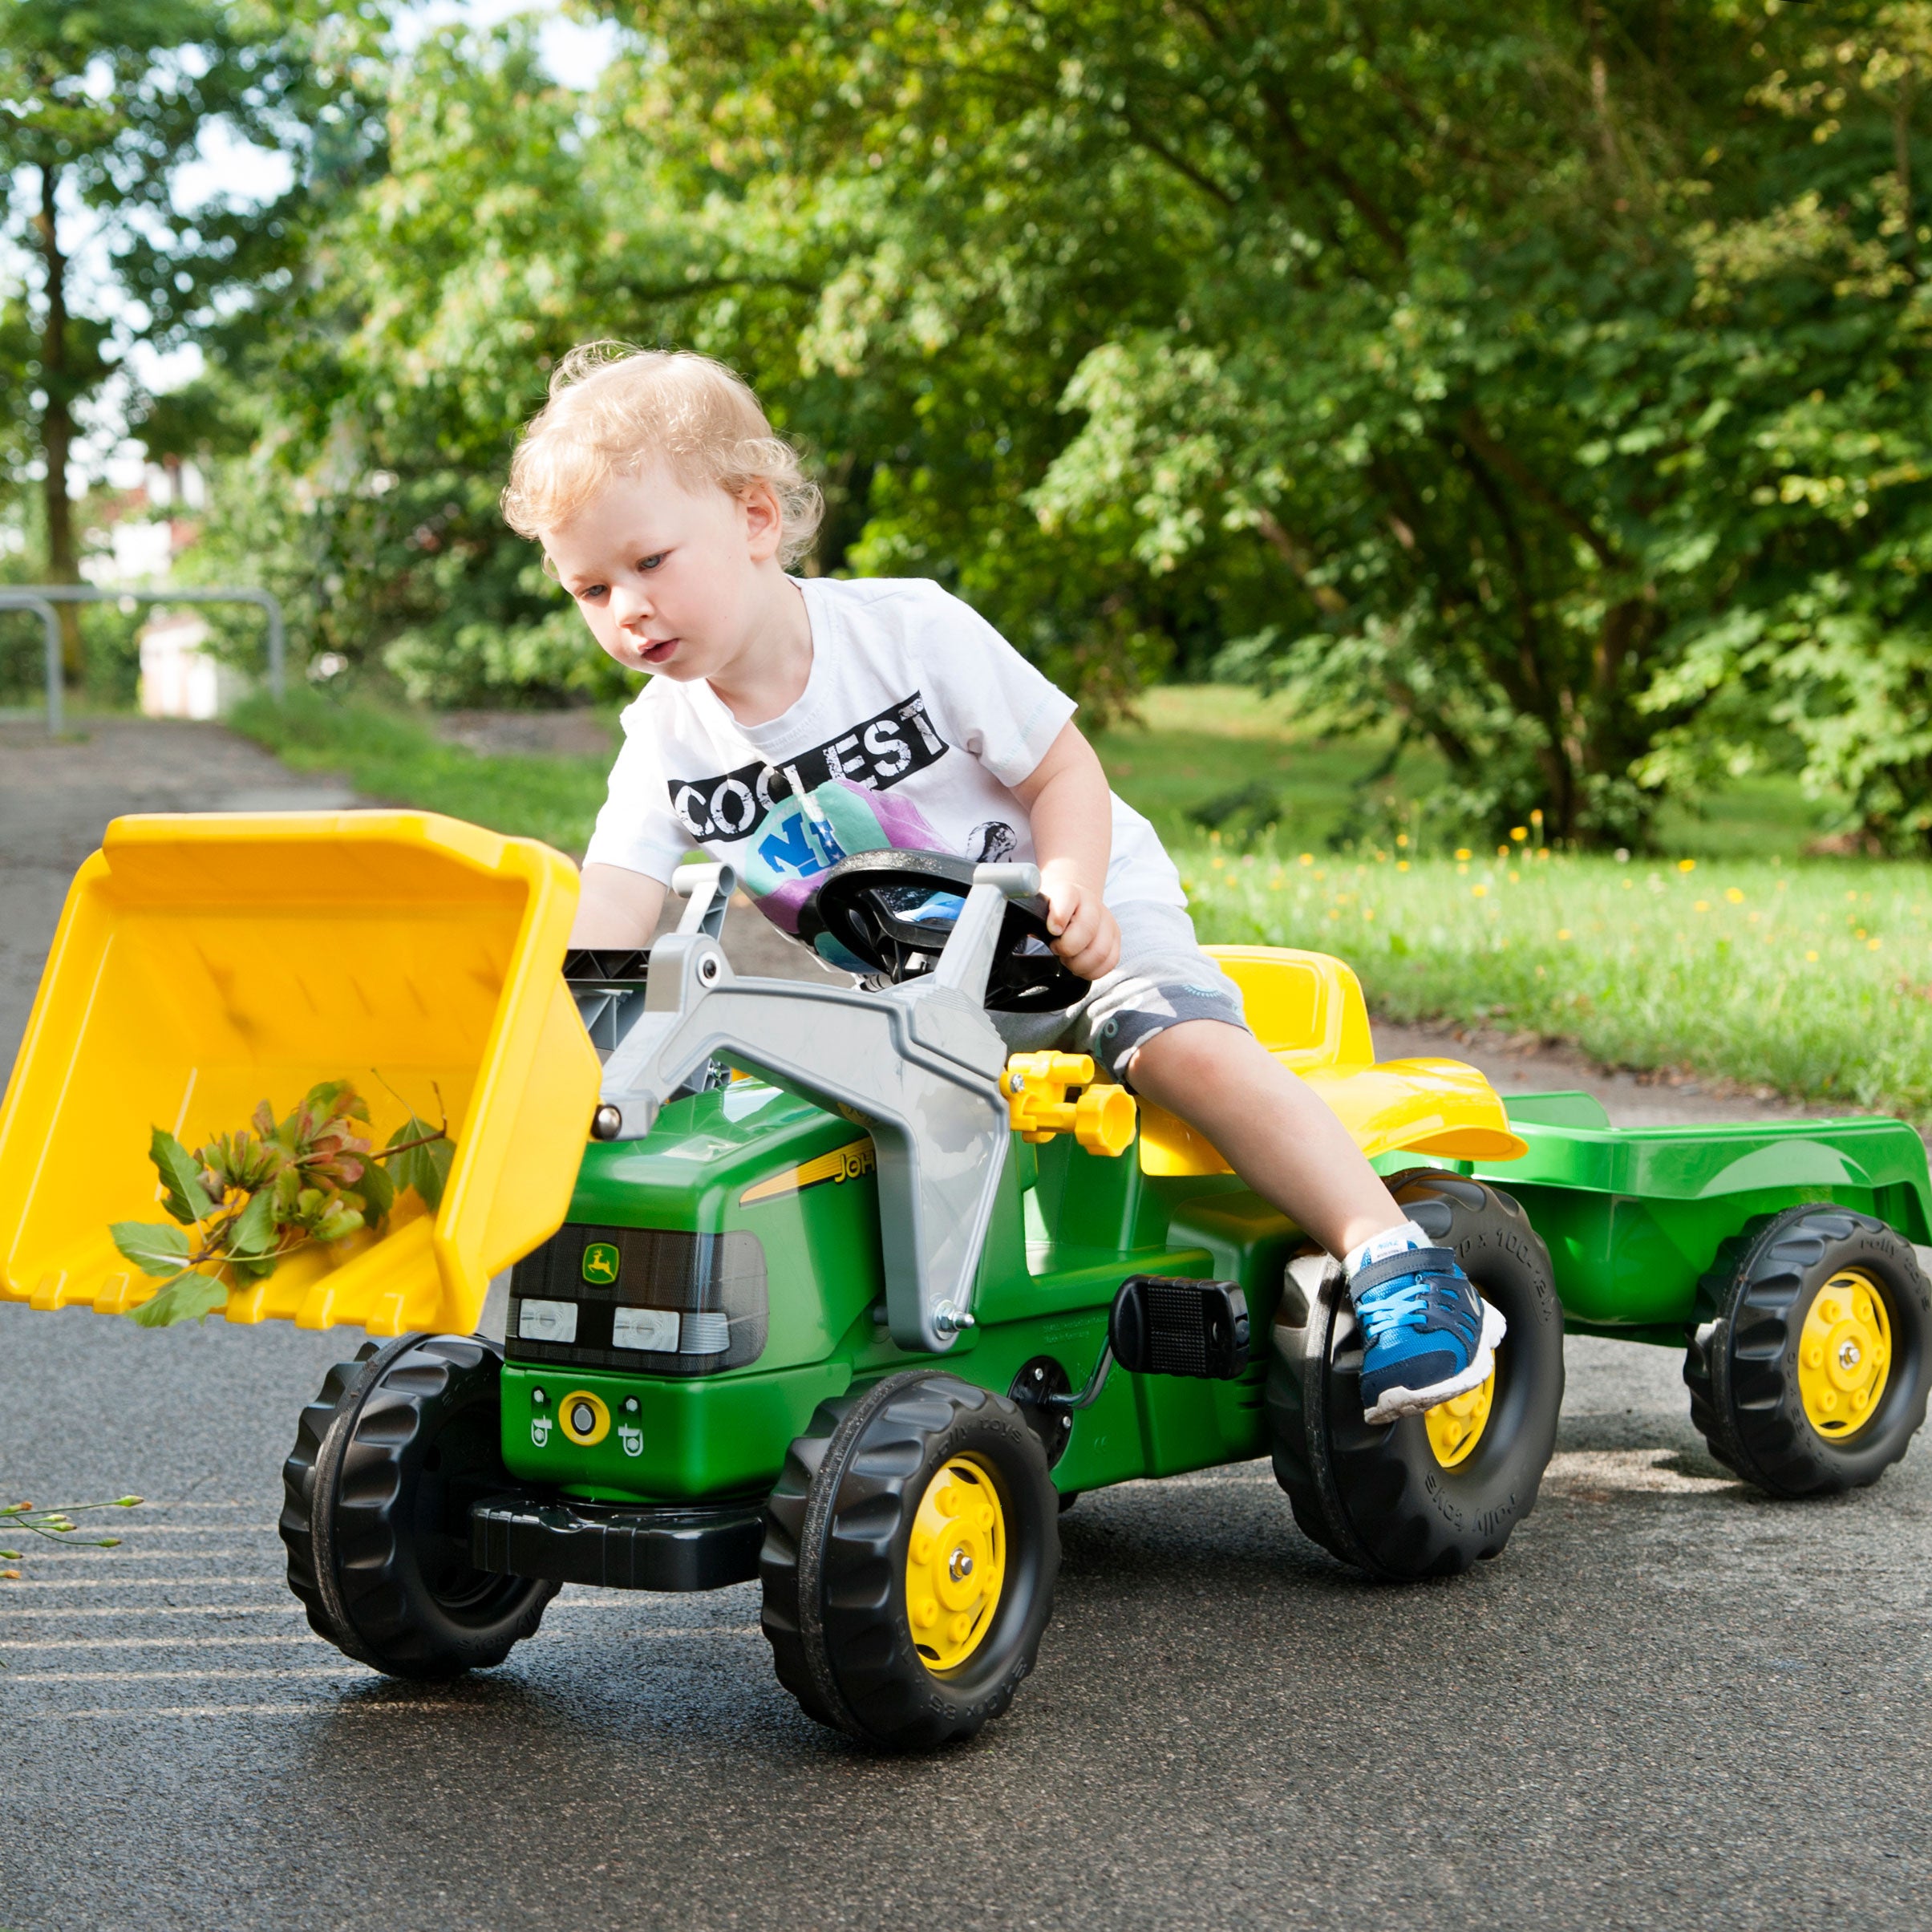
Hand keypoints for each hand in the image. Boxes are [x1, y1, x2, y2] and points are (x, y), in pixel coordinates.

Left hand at [1038, 865, 1120, 980]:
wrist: (1076, 902)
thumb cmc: (1053, 910)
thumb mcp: (1038, 907)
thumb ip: (1032, 916)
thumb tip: (1026, 931)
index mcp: (1069, 892)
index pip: (1067, 897)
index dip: (1059, 916)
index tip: (1052, 930)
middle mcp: (1092, 904)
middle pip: (1087, 930)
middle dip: (1067, 948)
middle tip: (1057, 950)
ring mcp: (1107, 922)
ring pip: (1100, 951)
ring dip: (1080, 964)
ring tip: (1068, 960)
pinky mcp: (1115, 938)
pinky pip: (1110, 961)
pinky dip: (1093, 971)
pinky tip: (1080, 966)